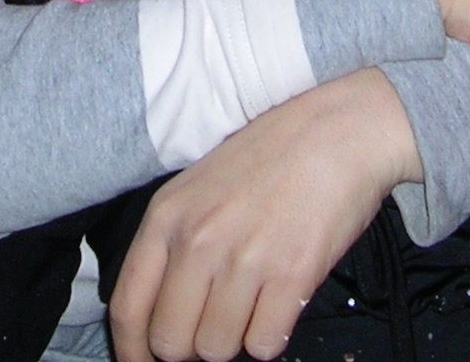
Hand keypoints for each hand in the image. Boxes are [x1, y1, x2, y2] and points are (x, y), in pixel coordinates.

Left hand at [107, 69, 414, 361]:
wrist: (340, 130)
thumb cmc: (272, 156)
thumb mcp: (200, 185)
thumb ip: (174, 242)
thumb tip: (163, 312)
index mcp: (167, 216)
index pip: (128, 308)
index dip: (135, 350)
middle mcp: (198, 240)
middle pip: (171, 342)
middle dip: (192, 345)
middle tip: (216, 324)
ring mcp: (244, 258)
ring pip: (217, 349)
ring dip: (235, 338)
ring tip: (254, 302)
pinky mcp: (292, 275)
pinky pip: (265, 345)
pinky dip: (272, 336)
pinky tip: (280, 303)